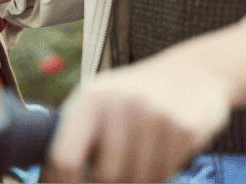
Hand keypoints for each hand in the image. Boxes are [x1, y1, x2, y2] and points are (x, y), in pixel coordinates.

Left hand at [43, 51, 233, 182]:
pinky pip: (164, 174)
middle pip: (106, 176)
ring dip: (137, 177)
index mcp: (90, 98)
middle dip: (110, 179)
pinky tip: (163, 148)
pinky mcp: (183, 129)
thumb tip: (52, 178)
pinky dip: (161, 171)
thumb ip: (75, 134)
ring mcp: (154, 116)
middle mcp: (120, 104)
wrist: (193, 73)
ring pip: (136, 180)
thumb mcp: (99, 100)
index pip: (66, 157)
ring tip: (141, 153)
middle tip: (117, 166)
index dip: (63, 182)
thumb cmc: (133, 94)